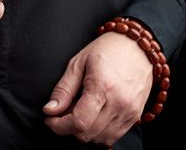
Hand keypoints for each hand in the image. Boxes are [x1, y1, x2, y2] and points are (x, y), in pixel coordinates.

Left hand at [43, 32, 152, 147]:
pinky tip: (93, 113)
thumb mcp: (78, 63)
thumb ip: (63, 89)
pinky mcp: (135, 117)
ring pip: (99, 139)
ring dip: (84, 130)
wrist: (136, 47)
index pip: (79, 122)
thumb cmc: (106, 50)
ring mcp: (130, 112)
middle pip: (87, 134)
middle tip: (63, 110)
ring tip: (79, 108)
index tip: (50, 119)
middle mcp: (119, 103)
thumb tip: (50, 110)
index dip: (59, 126)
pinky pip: (113, 136)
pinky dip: (98, 131)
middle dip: (68, 127)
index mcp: (102, 87)